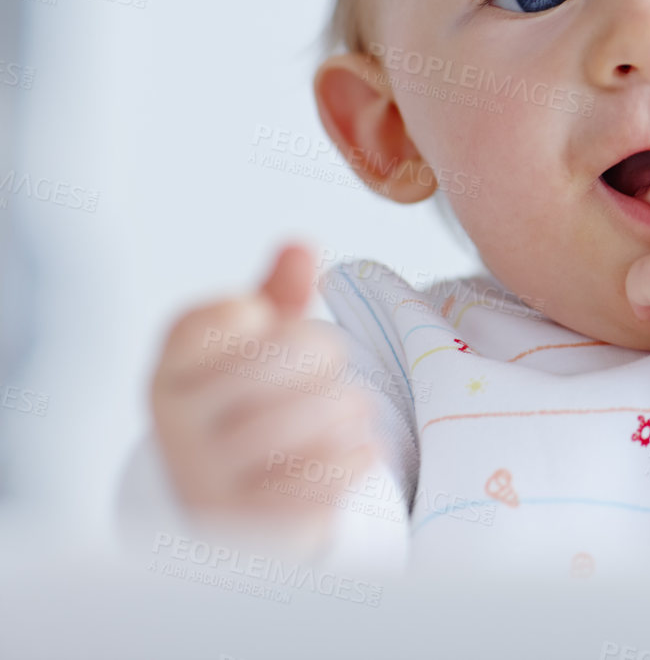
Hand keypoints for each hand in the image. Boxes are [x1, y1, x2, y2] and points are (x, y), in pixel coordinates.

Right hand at [149, 243, 379, 553]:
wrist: (233, 517)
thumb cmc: (247, 416)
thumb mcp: (250, 352)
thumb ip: (276, 296)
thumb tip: (301, 244)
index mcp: (169, 373)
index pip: (232, 310)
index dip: (271, 319)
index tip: (260, 338)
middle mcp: (177, 426)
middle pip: (291, 350)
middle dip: (326, 356)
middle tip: (323, 375)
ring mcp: (210, 480)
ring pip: (320, 410)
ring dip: (351, 409)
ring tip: (344, 415)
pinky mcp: (255, 526)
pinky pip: (334, 470)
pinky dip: (357, 455)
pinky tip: (349, 455)